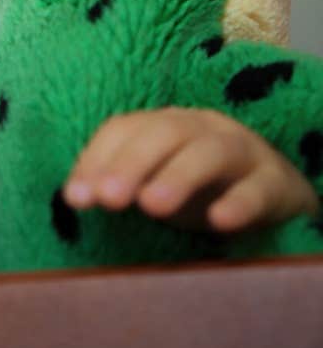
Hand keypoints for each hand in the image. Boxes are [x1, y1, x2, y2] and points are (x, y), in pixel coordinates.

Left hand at [62, 107, 318, 233]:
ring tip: (152, 207)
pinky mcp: (275, 182)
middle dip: (131, 163)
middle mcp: (201, 128)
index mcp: (164, 125)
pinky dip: (240, 202)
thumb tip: (72, 197)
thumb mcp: (156, 182)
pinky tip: (220, 222)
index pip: (124, 129)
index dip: (96, 159)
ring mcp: (242, 151)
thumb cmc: (200, 188)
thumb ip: (118, 185)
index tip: (75, 199)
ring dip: (179, 176)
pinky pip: (258, 188)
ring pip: (210, 152)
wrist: (273, 192)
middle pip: (164, 133)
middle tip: (108, 198)